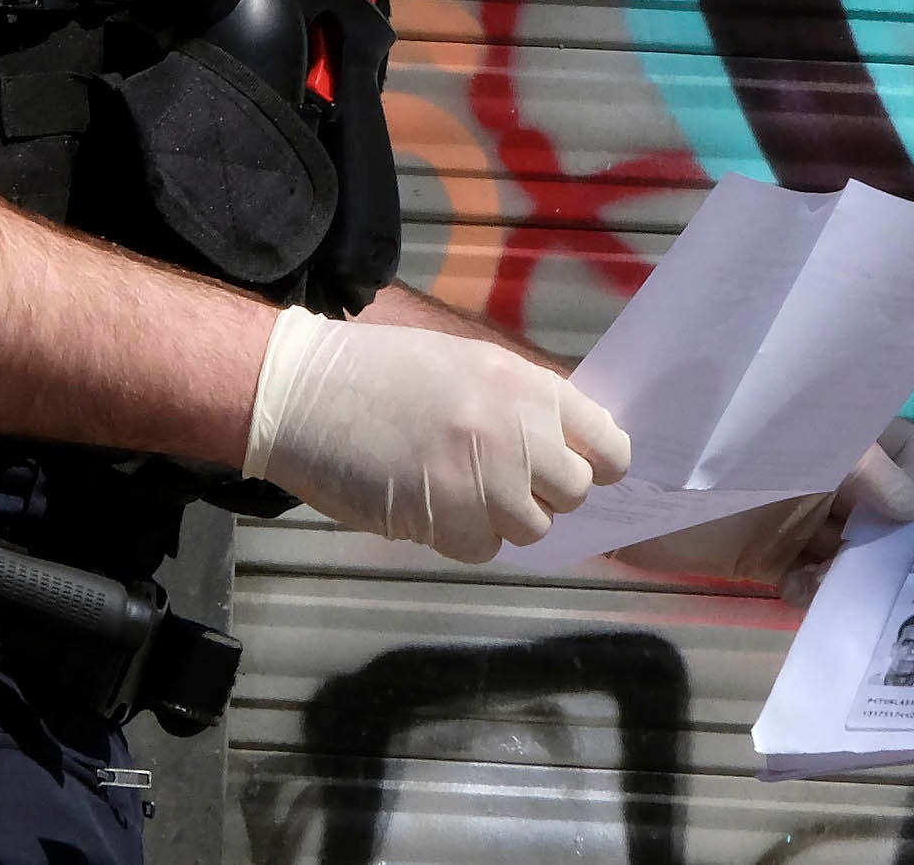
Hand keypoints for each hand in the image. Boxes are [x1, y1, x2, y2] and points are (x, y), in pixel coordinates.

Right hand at [244, 304, 631, 563]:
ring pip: (533, 527)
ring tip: (462, 490)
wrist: (306, 392)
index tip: (581, 468)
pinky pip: (484, 548)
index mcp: (526, 386)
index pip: (607, 445)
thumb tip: (569, 446)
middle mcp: (516, 433)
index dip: (599, 463)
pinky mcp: (446, 521)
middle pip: (575, 491)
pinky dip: (464, 536)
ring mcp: (484, 481)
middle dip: (547, 493)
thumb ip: (523, 404)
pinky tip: (433, 505)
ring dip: (505, 518)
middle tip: (506, 480)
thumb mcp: (469, 365)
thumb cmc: (383, 372)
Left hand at [612, 422, 913, 598]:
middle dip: (893, 543)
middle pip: (884, 511)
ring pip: (851, 552)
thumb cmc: (706, 438)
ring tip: (837, 583)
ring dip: (854, 574)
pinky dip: (814, 592)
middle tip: (894, 573)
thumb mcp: (788, 442)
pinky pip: (811, 580)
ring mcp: (799, 517)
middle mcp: (826, 474)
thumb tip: (912, 510)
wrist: (623, 483)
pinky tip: (801, 591)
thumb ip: (859, 468)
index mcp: (837, 431)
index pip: (904, 449)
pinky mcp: (769, 557)